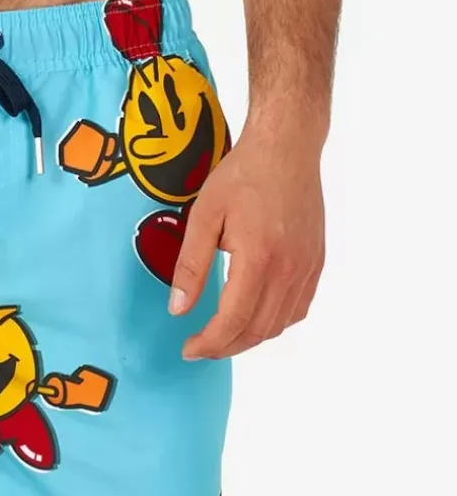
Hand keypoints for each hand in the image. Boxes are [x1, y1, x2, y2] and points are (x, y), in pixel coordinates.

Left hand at [168, 123, 324, 360]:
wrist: (288, 146)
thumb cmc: (244, 174)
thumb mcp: (204, 215)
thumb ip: (191, 266)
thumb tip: (178, 310)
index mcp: (259, 257)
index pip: (233, 320)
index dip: (209, 343)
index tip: (189, 349)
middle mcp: (288, 268)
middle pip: (256, 330)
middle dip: (225, 347)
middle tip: (201, 347)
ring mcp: (306, 267)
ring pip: (278, 326)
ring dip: (248, 338)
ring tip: (223, 336)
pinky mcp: (316, 263)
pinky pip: (296, 310)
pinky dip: (273, 323)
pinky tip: (253, 317)